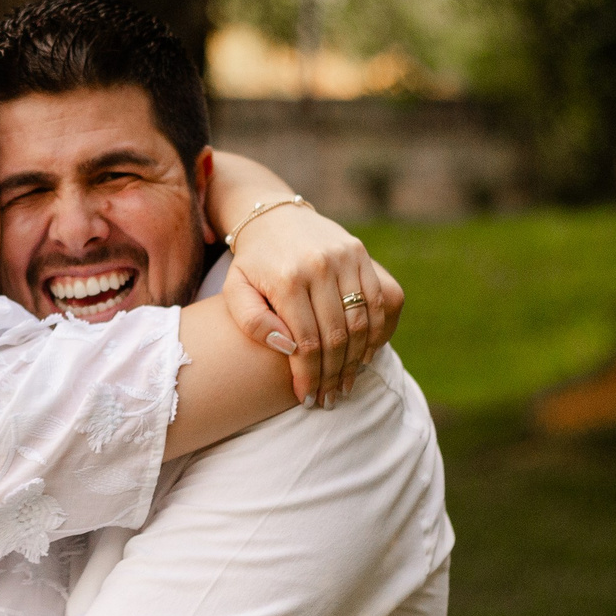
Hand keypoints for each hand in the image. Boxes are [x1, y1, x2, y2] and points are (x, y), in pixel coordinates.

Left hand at [224, 207, 404, 405]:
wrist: (273, 217)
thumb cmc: (253, 264)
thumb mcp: (236, 290)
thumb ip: (252, 321)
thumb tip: (287, 348)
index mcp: (287, 278)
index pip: (306, 341)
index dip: (309, 376)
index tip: (307, 399)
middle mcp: (320, 265)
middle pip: (336, 336)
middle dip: (333, 375)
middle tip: (329, 399)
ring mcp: (345, 257)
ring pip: (362, 322)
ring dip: (357, 360)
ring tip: (346, 384)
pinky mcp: (360, 253)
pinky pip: (380, 300)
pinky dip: (377, 332)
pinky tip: (364, 354)